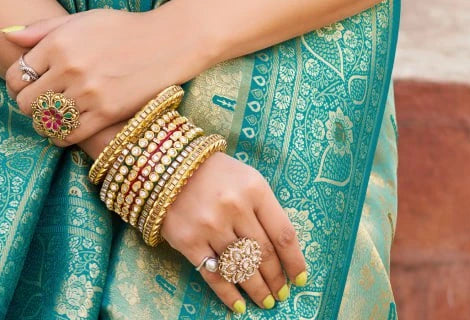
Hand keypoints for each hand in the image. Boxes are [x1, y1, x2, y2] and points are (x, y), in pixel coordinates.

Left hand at [1, 7, 193, 147]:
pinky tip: (68, 124)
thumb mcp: (81, 18)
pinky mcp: (104, 114)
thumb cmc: (121, 28)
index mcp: (59, 42)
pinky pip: (67, 135)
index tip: (26, 82)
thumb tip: (5, 35)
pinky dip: (61, 134)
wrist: (165, 43)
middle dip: (28, 102)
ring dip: (45, 119)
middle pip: (25, 101)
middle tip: (40, 98)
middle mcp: (70, 68)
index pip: (16, 73)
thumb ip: (41, 28)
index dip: (16, 81)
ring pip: (44, 121)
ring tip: (55, 111)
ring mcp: (87, 93)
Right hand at [159, 152, 307, 312]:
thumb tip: (282, 250)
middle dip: (276, 280)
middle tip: (281, 294)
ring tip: (265, 301)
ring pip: (242, 268)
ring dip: (257, 290)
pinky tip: (238, 305)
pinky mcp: (189, 240)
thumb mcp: (246, 179)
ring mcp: (211, 225)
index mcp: (254, 188)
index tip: (300, 279)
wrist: (169, 165)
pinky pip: (214, 275)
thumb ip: (264, 209)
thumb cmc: (216, 173)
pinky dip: (229, 294)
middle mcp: (234, 207)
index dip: (294, 261)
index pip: (283, 234)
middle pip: (263, 255)